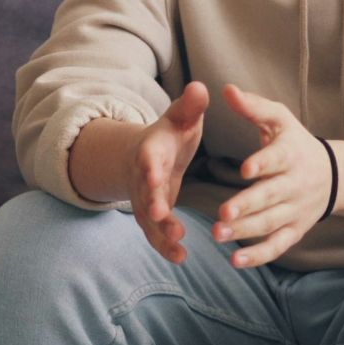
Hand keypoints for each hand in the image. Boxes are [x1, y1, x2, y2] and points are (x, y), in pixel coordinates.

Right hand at [126, 82, 208, 263]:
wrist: (146, 155)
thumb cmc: (170, 134)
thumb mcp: (181, 118)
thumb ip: (190, 106)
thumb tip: (200, 87)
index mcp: (151, 150)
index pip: (147, 158)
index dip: (149, 167)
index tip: (154, 176)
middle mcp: (143, 177)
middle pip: (144, 191)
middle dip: (152, 203)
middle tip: (162, 214)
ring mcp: (145, 199)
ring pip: (149, 218)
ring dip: (160, 231)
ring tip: (178, 244)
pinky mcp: (152, 217)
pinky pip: (155, 235)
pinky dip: (165, 246)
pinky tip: (181, 258)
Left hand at [214, 84, 333, 268]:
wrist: (333, 175)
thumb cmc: (295, 143)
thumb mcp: (279, 120)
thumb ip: (253, 107)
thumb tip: (226, 89)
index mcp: (290, 154)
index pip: (277, 159)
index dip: (262, 164)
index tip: (244, 169)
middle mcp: (295, 184)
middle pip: (271, 197)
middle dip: (247, 206)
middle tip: (223, 213)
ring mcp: (296, 210)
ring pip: (270, 223)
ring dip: (245, 232)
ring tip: (218, 235)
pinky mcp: (295, 230)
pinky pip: (277, 246)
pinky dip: (258, 256)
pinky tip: (235, 261)